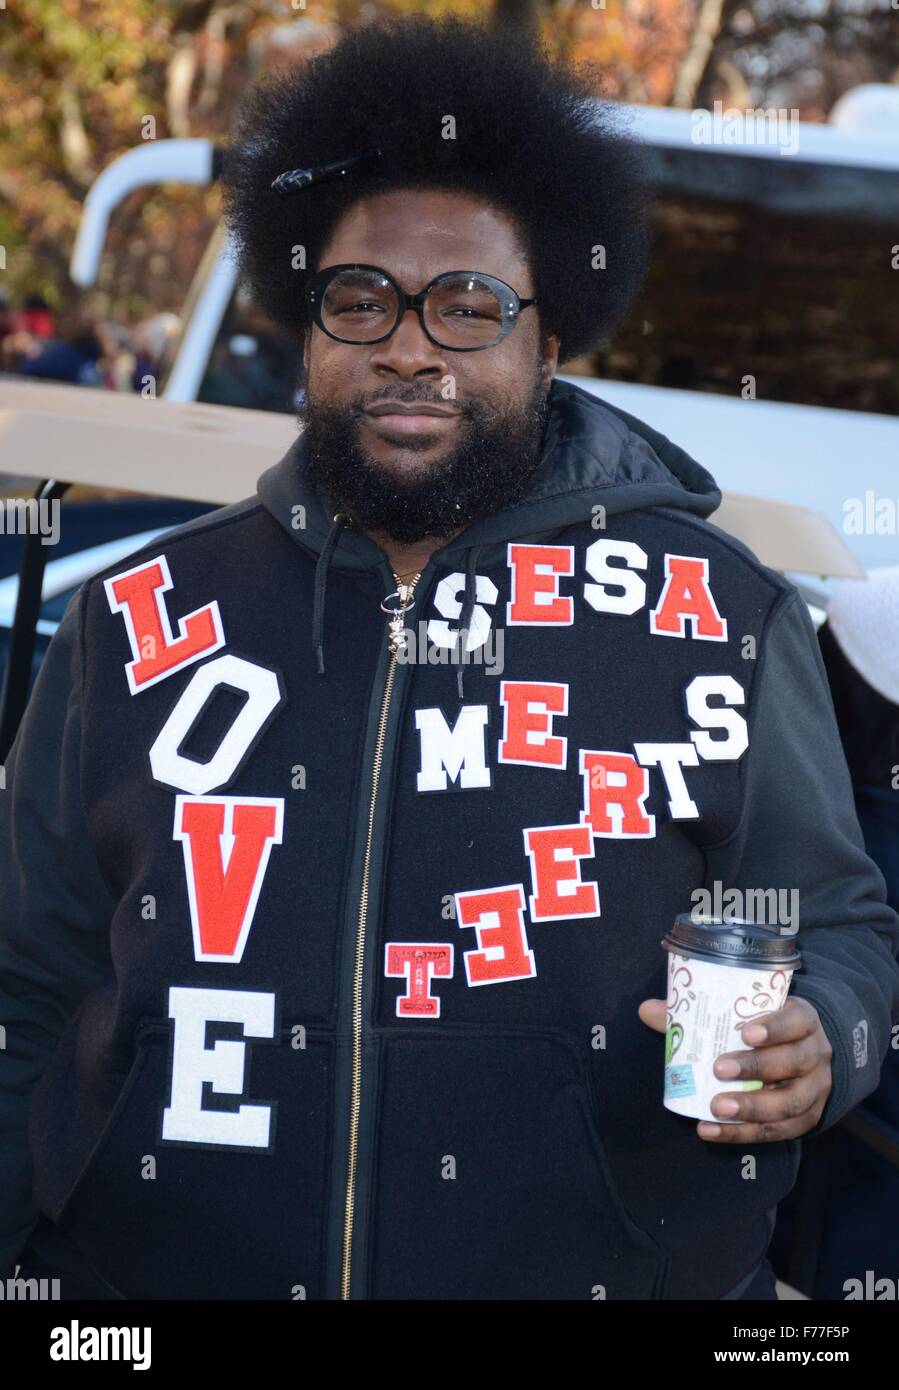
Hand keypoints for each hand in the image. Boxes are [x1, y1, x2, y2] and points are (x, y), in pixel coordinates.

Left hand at [638, 996, 832, 1142]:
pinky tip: (712, 1131)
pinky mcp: (807, 1118)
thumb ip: (698, 1013)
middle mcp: (817, 1054)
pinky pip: (779, 1131)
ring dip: (752, 1108)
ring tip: (715, 1108)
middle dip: (757, 1067)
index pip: (796, 1021)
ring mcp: (815, 1089)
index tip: (746, 1032)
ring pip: (791, 1103)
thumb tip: (648, 1010)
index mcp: (803, 1020)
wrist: (803, 1053)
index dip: (775, 1027)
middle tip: (719, 1070)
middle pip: (795, 1061)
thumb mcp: (745, 1014)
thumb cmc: (765, 1029)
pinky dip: (744, 1133)